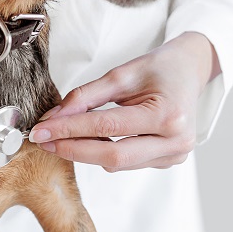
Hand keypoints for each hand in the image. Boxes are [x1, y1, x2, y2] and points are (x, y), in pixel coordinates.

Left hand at [29, 32, 220, 171]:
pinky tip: (90, 140)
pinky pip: (127, 162)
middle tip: (44, 141)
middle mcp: (176, 141)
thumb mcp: (122, 73)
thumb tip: (54, 118)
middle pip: (112, 155)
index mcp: (168, 114)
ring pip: (117, 163)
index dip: (70, 129)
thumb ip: (87, 96)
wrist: (191, 70)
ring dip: (86, 152)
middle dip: (73, 149)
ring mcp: (175, 155)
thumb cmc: (160, 68)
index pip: (107, 126)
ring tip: (61, 137)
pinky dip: (105, 152)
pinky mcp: (168, 161)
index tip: (41, 129)